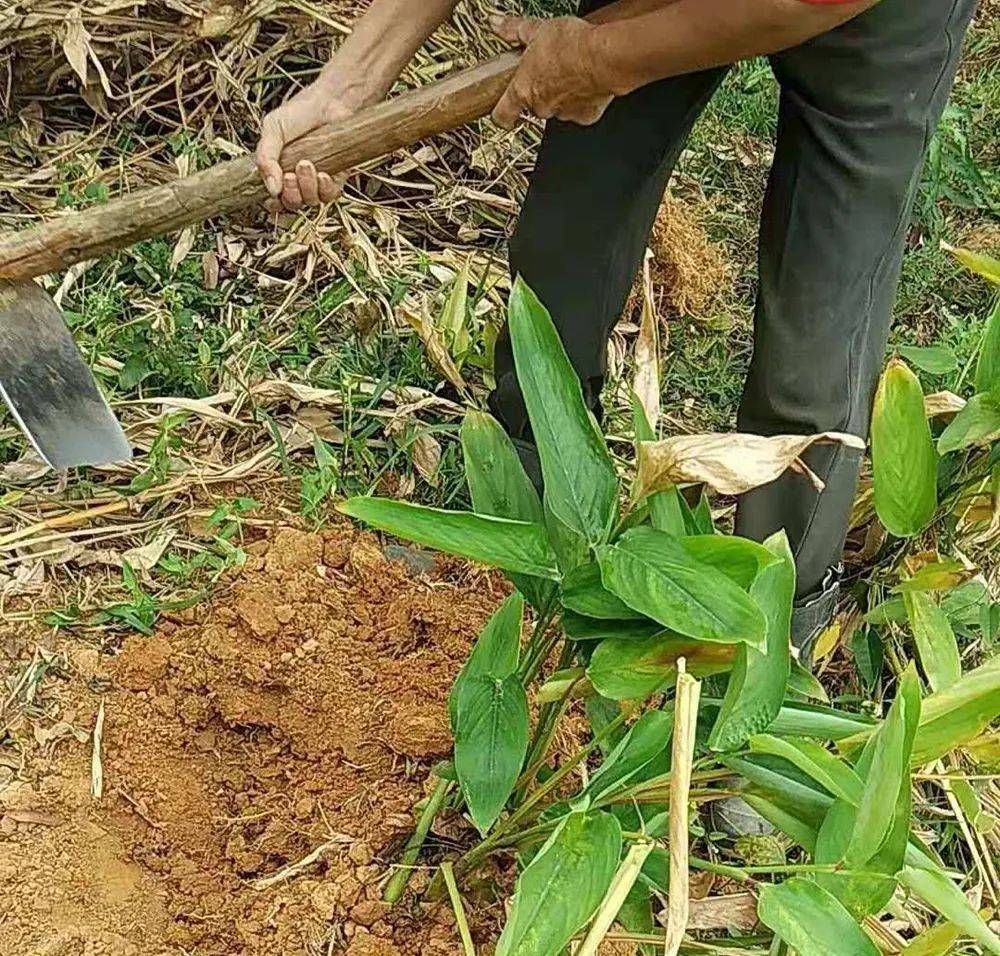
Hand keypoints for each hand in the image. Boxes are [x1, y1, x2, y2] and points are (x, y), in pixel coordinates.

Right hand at [256, 79, 360, 210]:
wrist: (331, 102)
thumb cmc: (301, 112)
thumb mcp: (273, 129)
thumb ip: (266, 158)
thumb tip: (272, 189)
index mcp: (278, 169)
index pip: (274, 199)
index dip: (274, 202)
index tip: (275, 191)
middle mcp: (297, 178)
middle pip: (292, 204)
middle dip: (290, 194)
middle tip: (290, 175)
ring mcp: (317, 180)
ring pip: (311, 201)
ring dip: (307, 187)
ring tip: (305, 164)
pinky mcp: (336, 178)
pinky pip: (330, 196)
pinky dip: (324, 188)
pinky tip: (323, 173)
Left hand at [490, 14, 613, 128]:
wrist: (604, 56)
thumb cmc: (572, 45)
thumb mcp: (537, 30)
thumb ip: (514, 30)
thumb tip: (496, 23)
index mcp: (523, 89)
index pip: (502, 114)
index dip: (500, 114)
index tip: (501, 110)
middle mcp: (541, 107)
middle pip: (532, 106)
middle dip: (538, 90)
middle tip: (548, 70)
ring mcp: (563, 113)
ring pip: (556, 107)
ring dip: (560, 93)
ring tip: (569, 71)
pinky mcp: (584, 116)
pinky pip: (579, 110)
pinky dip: (581, 98)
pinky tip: (585, 81)